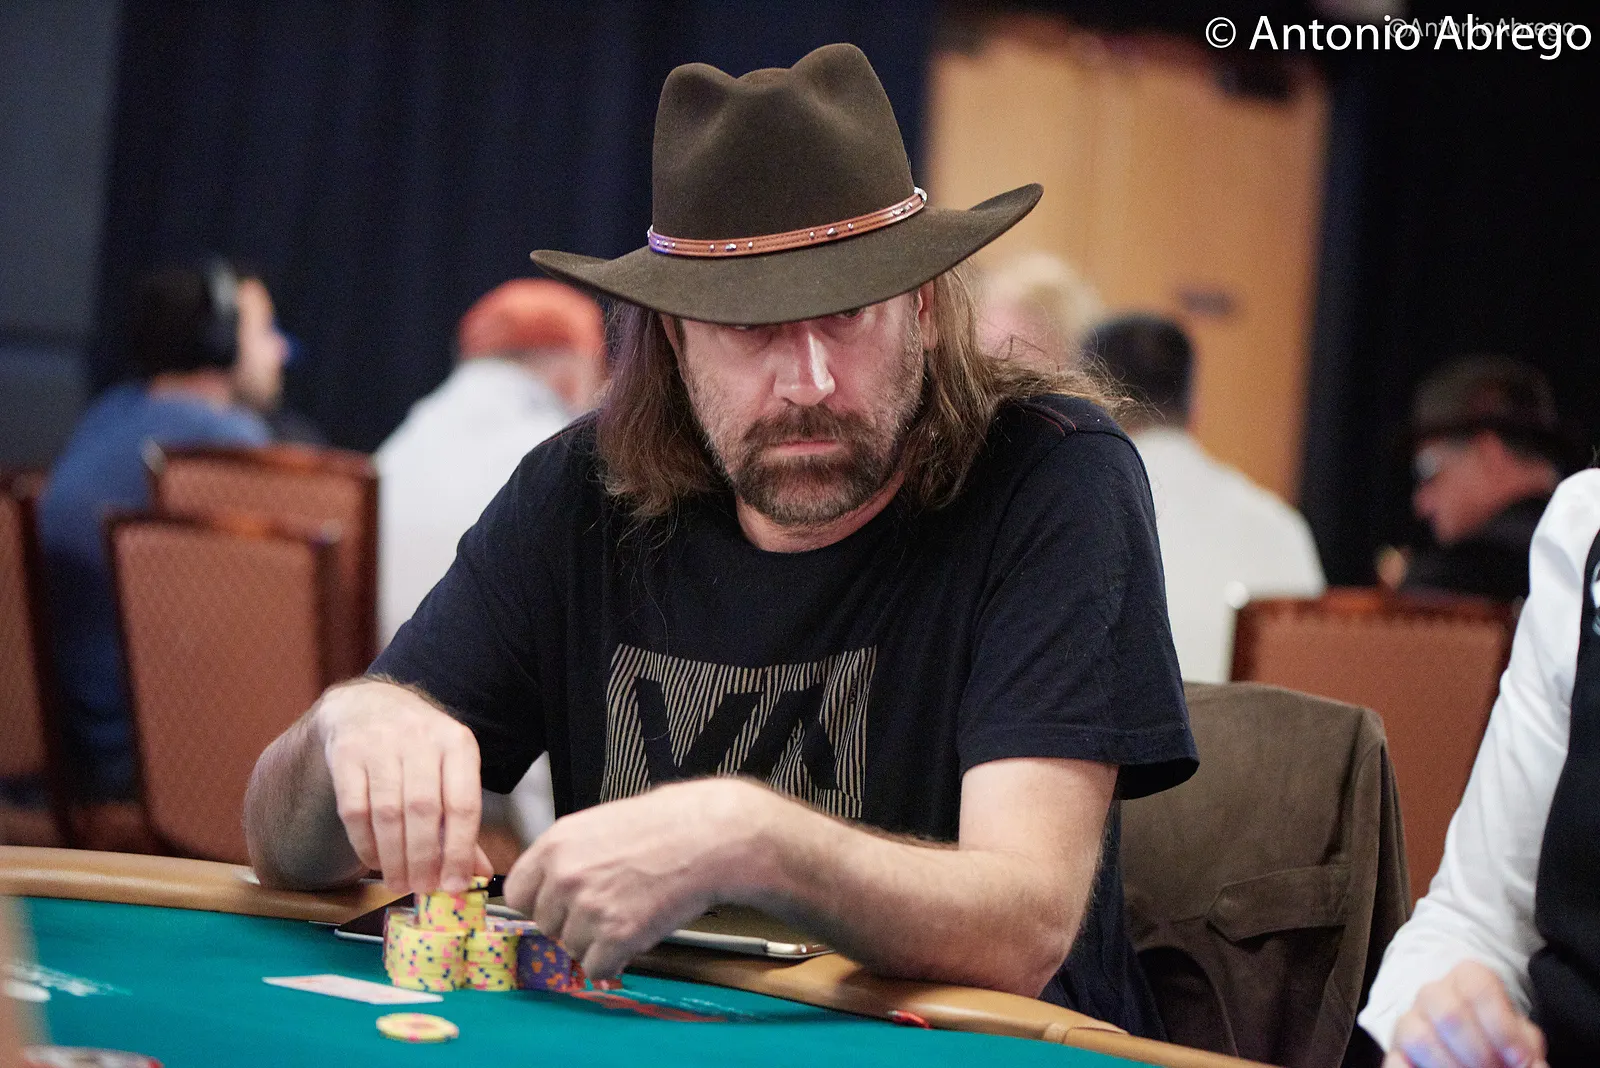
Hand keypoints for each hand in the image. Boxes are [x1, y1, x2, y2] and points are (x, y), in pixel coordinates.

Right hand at [314, 679, 492, 892]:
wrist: (365, 706)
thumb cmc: (418, 749)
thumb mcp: (449, 770)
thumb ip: (461, 820)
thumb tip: (477, 873)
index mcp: (457, 743)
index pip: (463, 803)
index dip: (460, 850)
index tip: (454, 885)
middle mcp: (421, 737)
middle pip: (423, 811)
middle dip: (423, 858)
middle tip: (421, 889)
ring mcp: (380, 743)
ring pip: (388, 813)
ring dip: (394, 857)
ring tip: (399, 884)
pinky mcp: (345, 753)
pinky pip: (354, 810)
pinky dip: (365, 843)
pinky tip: (374, 861)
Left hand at [502, 777, 768, 980]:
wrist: (710, 836)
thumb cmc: (667, 824)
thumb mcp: (601, 824)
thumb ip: (569, 856)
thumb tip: (550, 887)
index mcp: (556, 843)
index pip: (517, 894)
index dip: (541, 903)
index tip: (559, 906)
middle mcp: (564, 876)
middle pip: (545, 925)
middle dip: (571, 923)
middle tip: (608, 906)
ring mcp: (588, 907)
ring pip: (571, 948)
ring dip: (597, 942)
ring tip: (630, 913)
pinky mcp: (616, 935)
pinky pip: (597, 967)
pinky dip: (615, 960)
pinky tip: (636, 934)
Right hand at [1386, 961, 1546, 1067]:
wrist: (1472, 1045)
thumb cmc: (1498, 1039)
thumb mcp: (1520, 1038)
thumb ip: (1527, 1049)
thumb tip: (1532, 1066)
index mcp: (1467, 978)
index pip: (1478, 988)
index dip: (1501, 1027)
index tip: (1519, 1059)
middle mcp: (1433, 993)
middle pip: (1449, 1015)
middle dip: (1479, 1054)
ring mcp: (1409, 1019)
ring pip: (1419, 1037)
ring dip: (1451, 1067)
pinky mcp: (1395, 1048)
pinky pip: (1395, 1061)